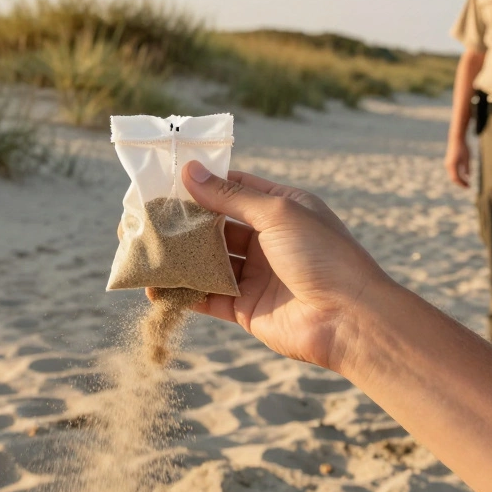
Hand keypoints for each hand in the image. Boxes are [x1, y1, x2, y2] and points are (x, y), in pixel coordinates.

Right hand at [147, 162, 390, 372]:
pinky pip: (207, 297)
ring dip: (177, 257)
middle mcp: (267, 239)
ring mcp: (256, 274)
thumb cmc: (323, 256)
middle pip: (215, 226)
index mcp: (281, 209)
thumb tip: (191, 171)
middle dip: (181, 223)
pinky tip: (156, 288)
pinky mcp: (246, 308)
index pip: (233, 188)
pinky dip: (183, 293)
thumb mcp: (277, 214)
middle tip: (142, 218)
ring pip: (207, 261)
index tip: (164, 180)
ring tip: (141, 251)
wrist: (350, 320)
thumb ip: (230, 196)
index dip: (201, 184)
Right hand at [444, 139, 470, 188]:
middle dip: (461, 183)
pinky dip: (458, 175)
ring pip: (453, 175)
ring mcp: (448, 164)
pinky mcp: (449, 162)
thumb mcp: (467, 158)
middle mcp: (448, 165)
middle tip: (468, 186)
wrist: (456, 139)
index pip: (456, 178)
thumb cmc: (463, 148)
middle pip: (453, 178)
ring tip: (467, 182)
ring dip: (459, 180)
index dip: (462, 184)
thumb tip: (468, 177)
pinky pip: (453, 171)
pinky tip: (464, 176)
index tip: (469, 187)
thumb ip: (467, 168)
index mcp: (452, 165)